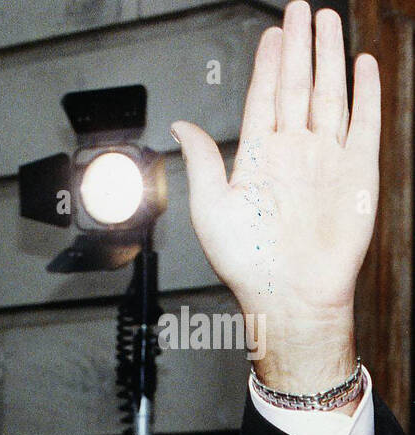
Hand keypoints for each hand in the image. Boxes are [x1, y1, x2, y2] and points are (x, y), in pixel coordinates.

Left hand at [170, 2, 378, 402]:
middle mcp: (293, 152)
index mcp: (257, 159)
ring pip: (329, 95)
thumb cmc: (246, 263)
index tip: (271, 32)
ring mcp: (327, 158)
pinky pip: (364, 123)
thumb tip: (181, 125)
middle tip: (300, 8)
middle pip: (296, 86)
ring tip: (328, 22)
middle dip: (299, 47)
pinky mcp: (358, 171)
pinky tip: (362, 65)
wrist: (289, 295)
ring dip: (329, 58)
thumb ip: (201, 162)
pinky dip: (365, 93)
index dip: (267, 64)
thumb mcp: (210, 208)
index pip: (263, 98)